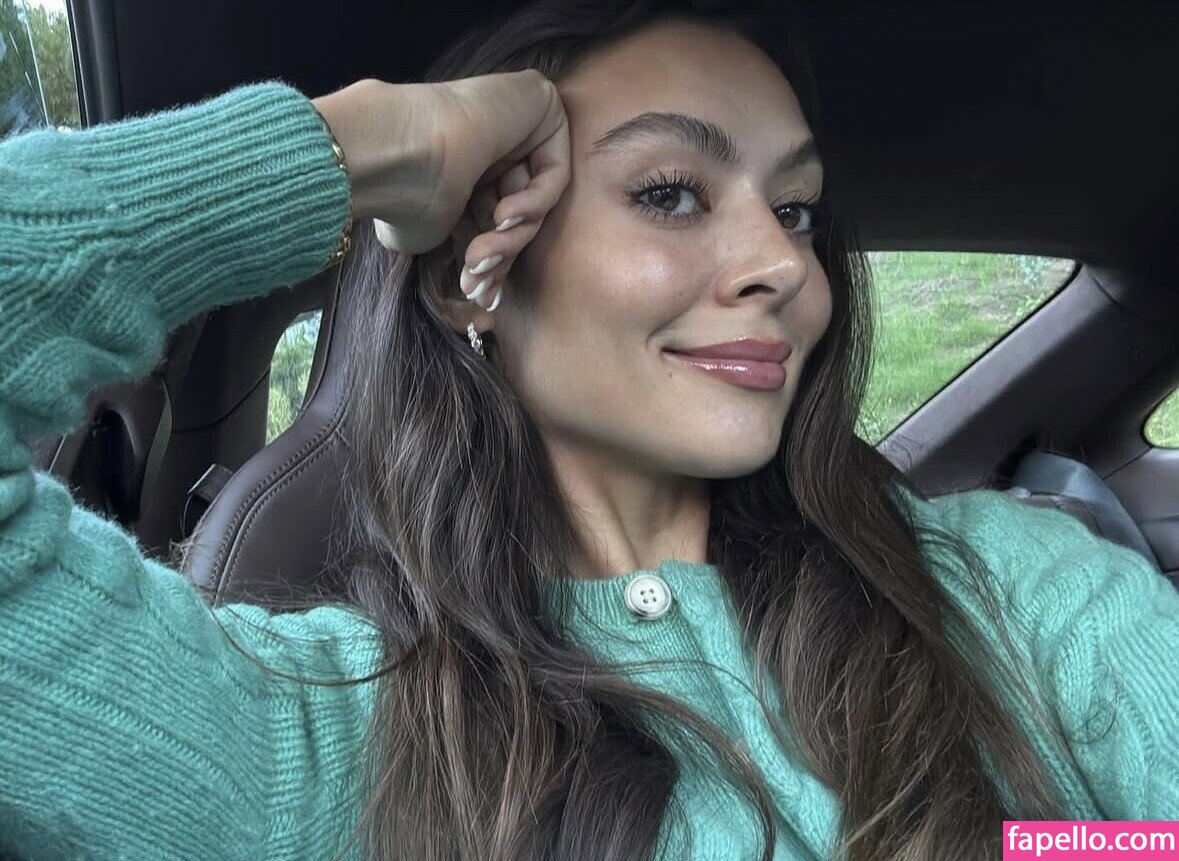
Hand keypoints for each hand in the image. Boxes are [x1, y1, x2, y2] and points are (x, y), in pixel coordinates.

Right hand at [312, 72, 570, 301]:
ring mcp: (520, 121)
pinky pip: (554, 173)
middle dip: (500, 255)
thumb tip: (481, 284)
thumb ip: (464, 243)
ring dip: (510, 240)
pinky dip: (533, 205)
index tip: (478, 295)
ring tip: (480, 258)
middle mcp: (495, 142)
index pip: (495, 218)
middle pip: (518, 212)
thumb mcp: (436, 232)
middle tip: (477, 288)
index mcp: (467, 164)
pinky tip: (502, 217)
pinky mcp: (541, 104)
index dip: (492, 259)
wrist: (393, 157)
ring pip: (535, 200)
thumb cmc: (400, 197)